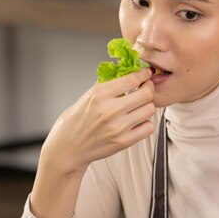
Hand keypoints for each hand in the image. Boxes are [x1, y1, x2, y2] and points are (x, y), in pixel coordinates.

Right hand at [40, 67, 155, 175]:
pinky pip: (148, 127)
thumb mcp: (87, 95)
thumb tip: (126, 71)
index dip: (143, 74)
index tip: (145, 73)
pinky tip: (136, 121)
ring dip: (147, 105)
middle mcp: (110, 110)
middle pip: (146, 94)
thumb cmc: (76, 120)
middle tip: (146, 87)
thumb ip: (107, 83)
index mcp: (99, 95)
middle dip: (149, 88)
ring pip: (150, 109)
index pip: (131, 79)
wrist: (68, 146)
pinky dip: (145, 122)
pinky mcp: (124, 141)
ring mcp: (118, 127)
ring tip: (139, 106)